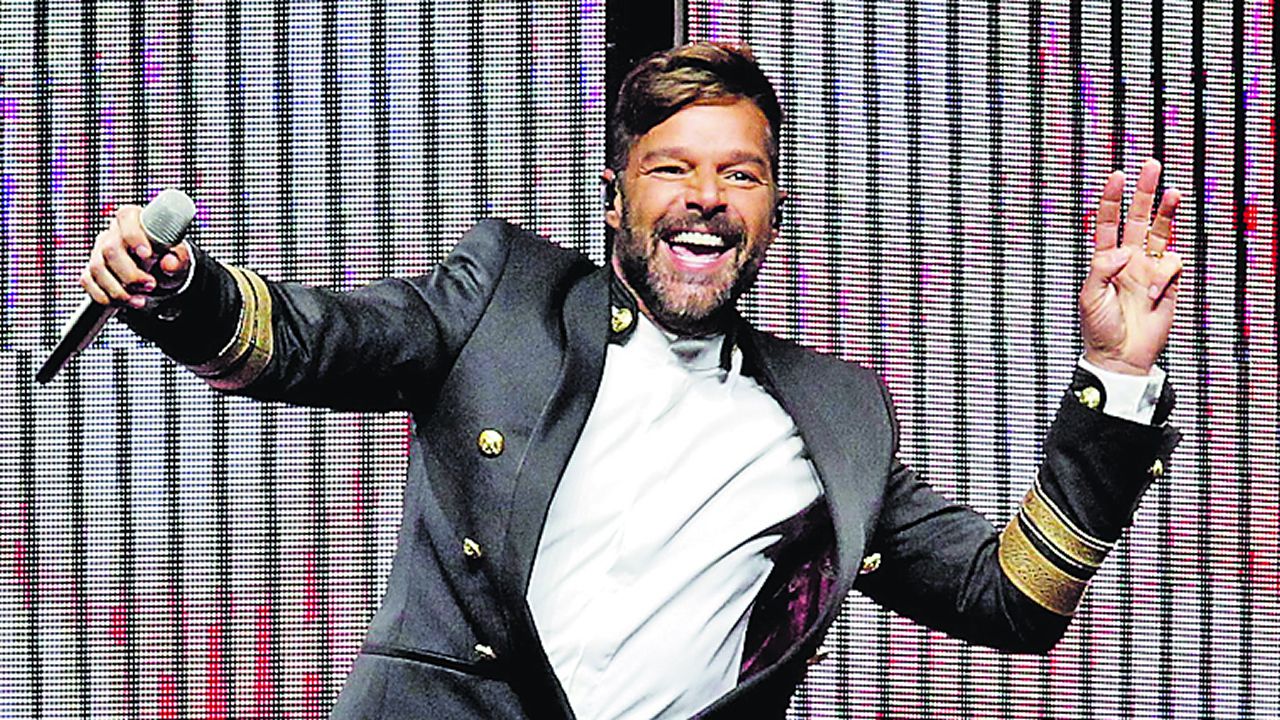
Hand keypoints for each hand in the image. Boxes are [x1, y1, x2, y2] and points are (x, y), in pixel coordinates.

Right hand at [80, 204, 191, 309]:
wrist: (161, 273)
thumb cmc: (168, 258)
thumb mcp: (180, 258)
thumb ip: (178, 259)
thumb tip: (169, 263)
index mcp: (135, 220)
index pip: (127, 217)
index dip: (134, 235)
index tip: (146, 254)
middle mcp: (113, 233)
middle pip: (110, 249)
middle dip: (130, 273)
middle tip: (150, 285)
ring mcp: (99, 251)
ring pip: (97, 268)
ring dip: (118, 289)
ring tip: (140, 299)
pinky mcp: (92, 269)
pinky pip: (88, 282)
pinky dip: (105, 296)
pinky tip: (124, 301)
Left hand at [1080, 158, 1183, 374]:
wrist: (1120, 355)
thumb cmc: (1099, 329)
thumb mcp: (1089, 297)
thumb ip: (1102, 269)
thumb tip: (1123, 251)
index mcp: (1105, 259)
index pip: (1109, 221)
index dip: (1112, 199)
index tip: (1117, 176)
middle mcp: (1129, 259)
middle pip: (1139, 217)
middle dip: (1145, 192)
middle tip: (1152, 166)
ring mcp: (1149, 269)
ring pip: (1162, 232)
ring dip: (1168, 212)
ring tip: (1173, 193)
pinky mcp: (1168, 282)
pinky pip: (1173, 264)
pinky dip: (1165, 274)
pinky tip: (1155, 292)